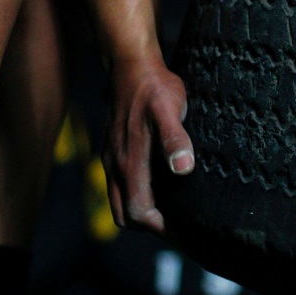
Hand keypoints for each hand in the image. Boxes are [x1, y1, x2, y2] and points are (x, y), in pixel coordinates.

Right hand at [103, 60, 194, 233]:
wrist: (131, 65)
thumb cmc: (154, 87)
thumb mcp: (170, 109)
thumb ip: (174, 139)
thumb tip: (183, 168)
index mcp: (130, 163)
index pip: (138, 213)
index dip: (159, 227)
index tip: (183, 228)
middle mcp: (116, 166)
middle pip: (125, 215)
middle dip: (149, 225)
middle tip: (178, 224)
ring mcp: (112, 159)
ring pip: (119, 201)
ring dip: (141, 210)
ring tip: (171, 209)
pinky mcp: (113, 150)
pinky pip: (119, 185)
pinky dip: (136, 194)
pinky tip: (159, 184)